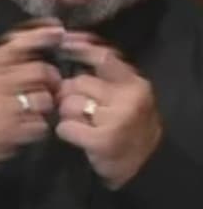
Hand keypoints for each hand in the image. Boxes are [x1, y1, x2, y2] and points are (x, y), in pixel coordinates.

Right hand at [0, 21, 63, 178]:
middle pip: (40, 70)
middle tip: (52, 86)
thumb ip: (2, 62)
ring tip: (39, 109)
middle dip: (53, 78)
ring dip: (48, 104)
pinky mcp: (10, 131)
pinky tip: (29, 126)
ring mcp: (1, 107)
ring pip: (44, 98)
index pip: (16, 44)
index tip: (58, 30)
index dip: (40, 35)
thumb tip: (32, 41)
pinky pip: (41, 124)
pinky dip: (40, 126)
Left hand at [55, 35, 161, 188]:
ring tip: (85, 124)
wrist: (144, 168)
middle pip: (77, 82)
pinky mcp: (102, 140)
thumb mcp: (126, 96)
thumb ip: (106, 74)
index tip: (65, 41)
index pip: (104, 57)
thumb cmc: (128, 127)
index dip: (81, 47)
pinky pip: (64, 126)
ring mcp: (117, 119)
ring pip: (68, 104)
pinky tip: (79, 137)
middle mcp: (128, 99)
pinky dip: (66, 132)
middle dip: (71, 94)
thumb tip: (74, 41)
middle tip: (84, 110)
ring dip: (69, 115)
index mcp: (135, 84)